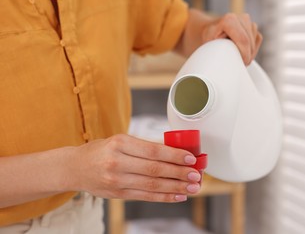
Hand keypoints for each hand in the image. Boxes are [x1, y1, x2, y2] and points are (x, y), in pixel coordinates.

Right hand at [70, 134, 200, 201]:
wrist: (75, 167)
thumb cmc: (101, 150)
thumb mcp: (120, 141)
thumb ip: (144, 146)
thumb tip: (175, 151)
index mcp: (120, 143)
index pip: (153, 150)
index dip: (175, 155)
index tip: (191, 158)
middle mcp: (117, 162)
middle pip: (155, 170)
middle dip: (179, 173)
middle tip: (196, 175)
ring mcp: (116, 181)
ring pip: (152, 186)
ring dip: (176, 187)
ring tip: (192, 187)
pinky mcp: (118, 194)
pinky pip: (145, 196)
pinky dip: (164, 197)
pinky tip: (178, 195)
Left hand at [202, 13, 262, 64]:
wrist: (210, 29)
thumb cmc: (209, 39)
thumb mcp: (210, 45)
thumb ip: (220, 51)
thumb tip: (230, 64)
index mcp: (229, 20)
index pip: (243, 40)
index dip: (245, 55)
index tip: (241, 64)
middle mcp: (241, 17)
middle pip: (250, 43)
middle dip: (247, 56)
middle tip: (238, 64)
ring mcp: (248, 20)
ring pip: (254, 42)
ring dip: (249, 53)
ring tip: (236, 55)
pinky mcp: (252, 25)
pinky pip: (257, 39)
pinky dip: (252, 48)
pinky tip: (241, 50)